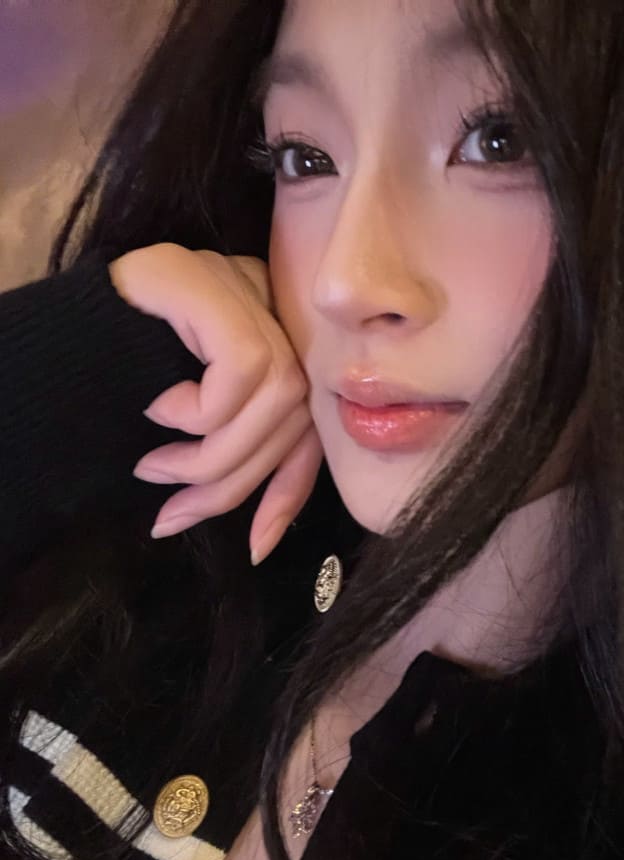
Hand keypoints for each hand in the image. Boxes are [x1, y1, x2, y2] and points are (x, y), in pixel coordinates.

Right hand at [110, 243, 321, 564]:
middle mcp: (275, 309)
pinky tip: (159, 408)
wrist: (55, 327)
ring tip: (156, 467)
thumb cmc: (118, 382)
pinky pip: (241, 369)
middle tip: (173, 512)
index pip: (308, 429)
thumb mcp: (190, 430)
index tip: (257, 548)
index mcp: (276, 343)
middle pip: (295, 419)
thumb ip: (236, 455)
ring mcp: (250, 289)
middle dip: (233, 483)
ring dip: (212, 455)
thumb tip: (263, 539)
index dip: (287, 494)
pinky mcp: (217, 286)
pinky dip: (202, 410)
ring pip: (278, 398)